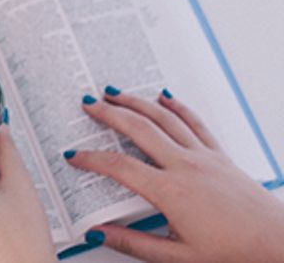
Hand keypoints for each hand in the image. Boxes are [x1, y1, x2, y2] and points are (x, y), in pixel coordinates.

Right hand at [67, 88, 283, 262]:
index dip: (92, 159)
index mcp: (170, 192)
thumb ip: (133, 243)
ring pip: (163, 119)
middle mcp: (184, 167)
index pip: (119, 167)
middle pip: (137, 129)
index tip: (76, 156)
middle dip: (108, 114)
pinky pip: (195, 123)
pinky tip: (165, 98)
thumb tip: (100, 233)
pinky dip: (177, 108)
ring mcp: (204, 157)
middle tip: (89, 104)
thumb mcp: (177, 257)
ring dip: (136, 102)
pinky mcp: (220, 156)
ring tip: (115, 93)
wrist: (278, 245)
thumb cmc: (234, 253)